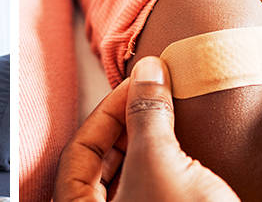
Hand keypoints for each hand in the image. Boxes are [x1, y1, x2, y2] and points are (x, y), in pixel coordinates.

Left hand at [54, 57, 236, 200]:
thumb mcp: (162, 164)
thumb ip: (148, 116)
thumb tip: (147, 73)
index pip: (79, 151)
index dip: (107, 111)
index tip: (137, 82)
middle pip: (99, 164)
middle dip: (125, 125)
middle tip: (152, 94)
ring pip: (127, 177)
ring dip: (145, 143)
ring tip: (168, 114)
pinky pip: (151, 187)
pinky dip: (163, 164)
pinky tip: (182, 147)